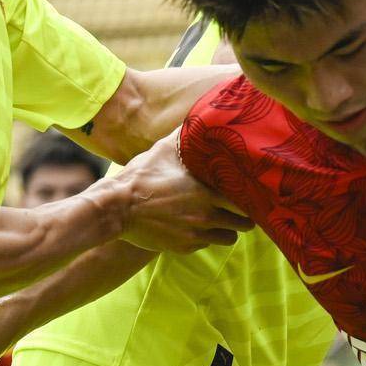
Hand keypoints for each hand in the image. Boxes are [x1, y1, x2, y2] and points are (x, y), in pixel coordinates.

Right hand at [105, 138, 245, 254]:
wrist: (116, 208)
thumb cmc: (140, 177)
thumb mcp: (162, 151)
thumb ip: (183, 137)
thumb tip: (196, 118)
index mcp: (205, 193)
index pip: (244, 200)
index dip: (249, 196)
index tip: (248, 191)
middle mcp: (205, 217)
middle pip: (243, 224)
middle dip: (244, 216)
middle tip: (241, 208)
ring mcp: (195, 234)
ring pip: (228, 238)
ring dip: (227, 230)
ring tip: (221, 220)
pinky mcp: (184, 247)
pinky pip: (206, 244)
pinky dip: (206, 237)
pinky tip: (197, 225)